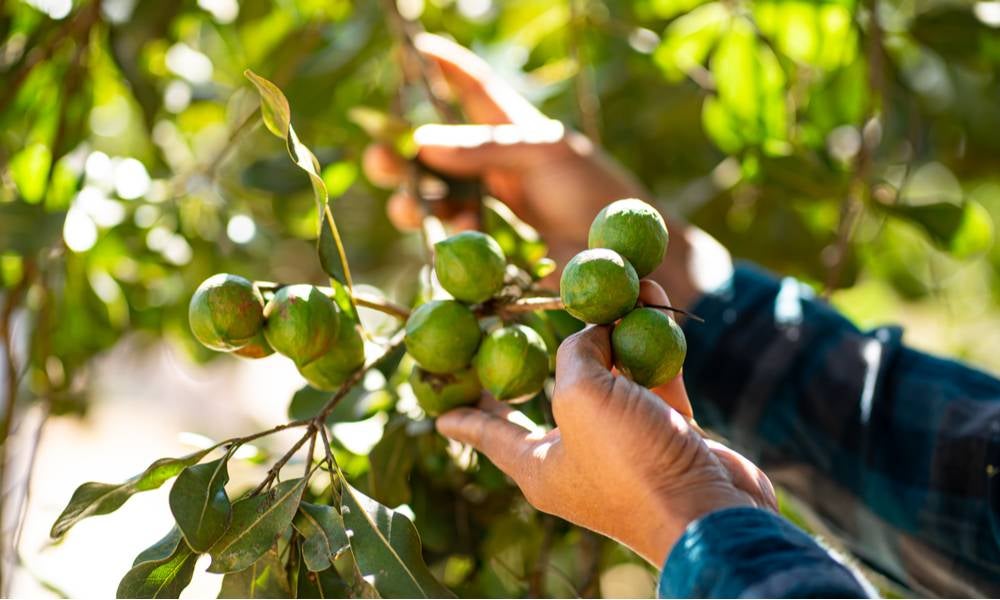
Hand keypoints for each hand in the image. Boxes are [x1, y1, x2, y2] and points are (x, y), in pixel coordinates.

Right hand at [362, 34, 725, 309]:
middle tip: (381, 158)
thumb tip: (423, 141)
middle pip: (433, 153)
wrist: (627, 259)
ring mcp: (490, 208)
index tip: (415, 47)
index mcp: (512, 130)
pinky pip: (450, 237)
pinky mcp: (490, 247)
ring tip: (407, 207)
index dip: (444, 67)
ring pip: (432, 198)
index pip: (472, 89)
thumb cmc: (596, 193)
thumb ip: (486, 146)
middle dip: (400, 154)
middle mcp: (493, 167)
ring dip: (411, 199)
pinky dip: (439, 233)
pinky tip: (442, 233)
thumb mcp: (545, 154)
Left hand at [437, 282, 775, 565]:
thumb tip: (595, 331)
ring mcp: (626, 446)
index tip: (439, 415)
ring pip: (610, 377)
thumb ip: (575, 355)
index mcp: (541, 465)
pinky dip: (653, 342)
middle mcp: (579, 456)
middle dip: (545, 357)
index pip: (490, 436)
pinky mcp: (668, 434)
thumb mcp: (579, 397)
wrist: (708, 512)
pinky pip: (653, 378)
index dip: (465, 421)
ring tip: (605, 288)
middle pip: (551, 398)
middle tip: (519, 326)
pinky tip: (652, 299)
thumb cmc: (628, 460)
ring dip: (612, 331)